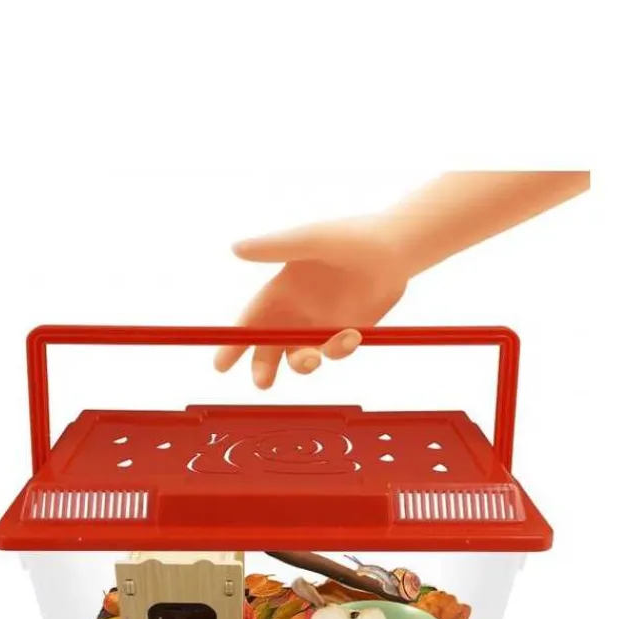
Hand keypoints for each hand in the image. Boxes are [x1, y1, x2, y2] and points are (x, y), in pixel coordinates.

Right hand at [214, 216, 407, 388]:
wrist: (397, 247)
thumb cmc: (351, 236)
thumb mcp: (310, 240)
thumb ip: (275, 248)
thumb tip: (236, 248)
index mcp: (281, 289)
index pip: (250, 321)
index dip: (233, 343)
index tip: (221, 366)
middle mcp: (298, 310)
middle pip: (269, 348)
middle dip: (263, 367)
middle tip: (263, 382)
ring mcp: (323, 324)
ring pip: (302, 357)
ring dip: (303, 364)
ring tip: (314, 359)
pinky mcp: (348, 332)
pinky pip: (335, 353)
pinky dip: (339, 350)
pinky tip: (351, 335)